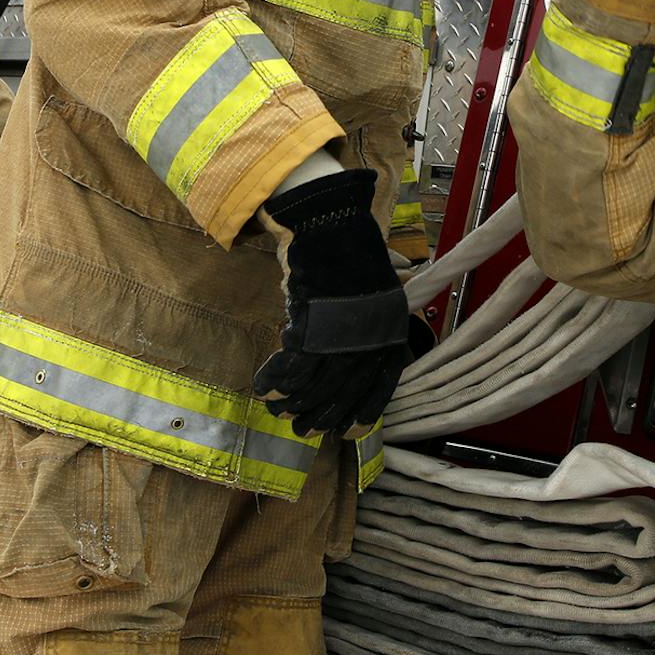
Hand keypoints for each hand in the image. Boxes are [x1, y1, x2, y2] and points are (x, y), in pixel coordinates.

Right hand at [252, 169, 411, 436]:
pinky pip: (293, 366)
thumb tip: (374, 319)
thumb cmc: (350, 250)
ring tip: (279, 410)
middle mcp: (372, 338)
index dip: (363, 410)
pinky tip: (263, 387)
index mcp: (391, 331)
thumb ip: (373, 315)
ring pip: (318, 383)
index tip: (349, 431)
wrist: (331, 223)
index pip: (381, 385)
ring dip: (295, 402)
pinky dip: (276, 380)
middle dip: (322, 414)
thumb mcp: (376, 286)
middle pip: (345, 390)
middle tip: (304, 429)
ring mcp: (343, 334)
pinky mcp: (314, 326)